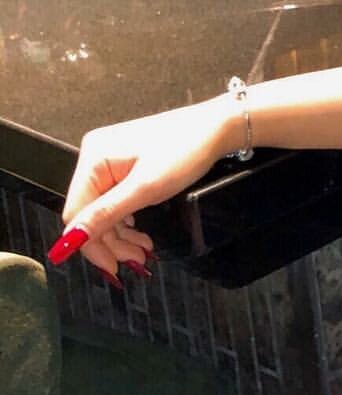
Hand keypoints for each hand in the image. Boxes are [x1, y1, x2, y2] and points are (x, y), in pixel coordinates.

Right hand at [52, 97, 240, 282]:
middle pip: (90, 214)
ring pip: (105, 210)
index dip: (89, 244)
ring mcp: (110, 162)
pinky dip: (128, 221)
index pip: (76, 212)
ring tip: (143, 251)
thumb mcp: (145, 188)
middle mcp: (96, 158)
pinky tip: (140, 234)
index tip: (110, 267)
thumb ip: (107, 213)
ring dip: (122, 235)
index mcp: (93, 159)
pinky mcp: (125, 166)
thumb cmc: (186, 149)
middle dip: (112, 242)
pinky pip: (116, 200)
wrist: (216, 127)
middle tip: (135, 261)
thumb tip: (72, 237)